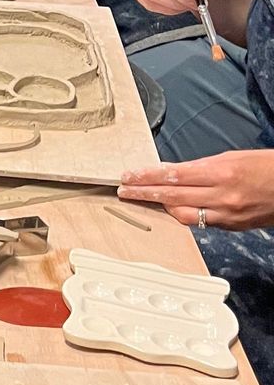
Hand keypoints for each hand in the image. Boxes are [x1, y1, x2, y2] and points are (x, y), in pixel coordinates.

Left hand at [118, 152, 273, 230]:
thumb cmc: (267, 167)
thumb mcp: (233, 157)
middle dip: (145, 192)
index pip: (173, 175)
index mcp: (221, 172)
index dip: (147, 177)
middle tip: (124, 190)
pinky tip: (172, 209)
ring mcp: (227, 214)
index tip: (129, 176)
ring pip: (183, 214)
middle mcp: (221, 195)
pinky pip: (200, 222)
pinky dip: (184, 215)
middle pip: (172, 196)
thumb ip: (202, 167)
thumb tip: (175, 172)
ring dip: (160, 207)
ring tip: (143, 199)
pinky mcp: (232, 227)